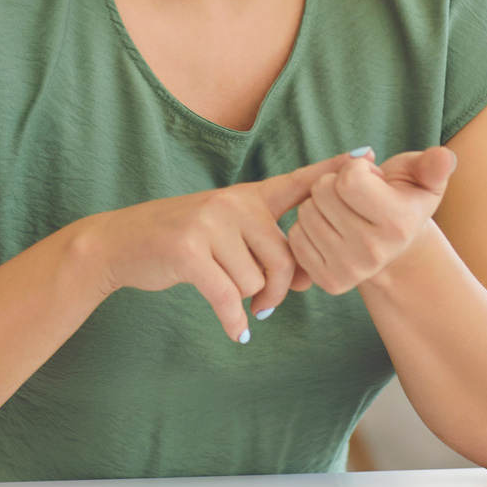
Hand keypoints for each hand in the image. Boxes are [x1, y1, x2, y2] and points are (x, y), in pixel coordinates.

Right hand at [77, 154, 349, 342]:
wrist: (120, 244)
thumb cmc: (178, 242)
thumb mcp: (221, 229)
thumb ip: (261, 243)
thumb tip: (301, 279)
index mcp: (246, 197)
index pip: (297, 181)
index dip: (330, 171)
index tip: (366, 155)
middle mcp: (232, 204)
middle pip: (283, 256)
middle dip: (278, 289)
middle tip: (265, 304)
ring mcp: (209, 225)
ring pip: (254, 280)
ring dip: (246, 300)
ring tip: (231, 300)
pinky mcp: (190, 252)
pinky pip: (227, 297)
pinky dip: (232, 320)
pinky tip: (236, 331)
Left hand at [286, 146, 456, 294]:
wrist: (394, 247)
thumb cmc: (404, 201)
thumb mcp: (423, 178)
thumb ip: (434, 164)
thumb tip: (444, 158)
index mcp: (398, 224)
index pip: (349, 179)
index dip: (355, 169)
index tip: (370, 178)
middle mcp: (374, 252)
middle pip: (322, 192)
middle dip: (335, 183)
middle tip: (356, 197)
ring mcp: (350, 270)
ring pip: (306, 212)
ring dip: (320, 203)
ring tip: (346, 212)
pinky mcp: (330, 282)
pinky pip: (296, 236)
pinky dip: (309, 226)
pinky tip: (332, 229)